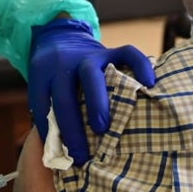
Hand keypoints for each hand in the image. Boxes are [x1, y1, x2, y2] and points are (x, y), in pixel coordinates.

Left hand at [27, 18, 155, 165]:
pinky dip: (140, 66)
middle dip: (72, 126)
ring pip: (92, 74)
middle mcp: (63, 64)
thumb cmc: (53, 74)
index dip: (50, 131)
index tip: (63, 156)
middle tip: (82, 153)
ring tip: (105, 128)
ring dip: (97, 102)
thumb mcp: (42, 87)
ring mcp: (88, 55)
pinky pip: (127, 53)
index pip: (42, 104)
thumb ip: (48, 112)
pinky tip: (150, 84)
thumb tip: (57, 154)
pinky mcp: (109, 49)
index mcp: (43, 74)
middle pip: (64, 94)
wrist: (60, 35)